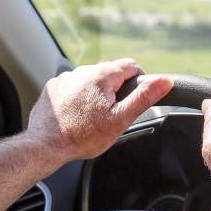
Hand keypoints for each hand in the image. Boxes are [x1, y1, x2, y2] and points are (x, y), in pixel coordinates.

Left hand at [26, 59, 172, 160]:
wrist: (45, 145)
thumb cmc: (83, 136)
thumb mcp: (120, 119)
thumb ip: (143, 98)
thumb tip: (164, 81)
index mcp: (102, 75)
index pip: (131, 66)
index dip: (139, 82)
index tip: (133, 100)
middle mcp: (83, 71)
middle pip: (110, 73)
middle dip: (115, 91)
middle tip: (112, 114)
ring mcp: (66, 78)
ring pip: (90, 80)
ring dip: (95, 94)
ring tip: (91, 118)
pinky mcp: (53, 87)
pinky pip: (73, 87)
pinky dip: (77, 98)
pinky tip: (75, 115)